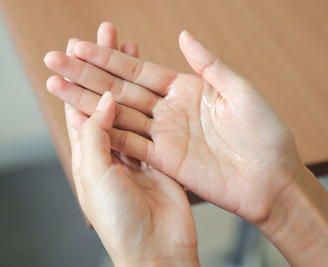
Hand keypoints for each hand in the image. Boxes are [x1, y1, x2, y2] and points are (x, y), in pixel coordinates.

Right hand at [44, 29, 302, 224]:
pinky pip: (129, 144)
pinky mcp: (164, 160)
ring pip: (118, 115)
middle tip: (55, 60)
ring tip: (57, 87)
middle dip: (87, 74)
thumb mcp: (240, 91)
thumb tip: (183, 36)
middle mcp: (170, 110)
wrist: (272, 178)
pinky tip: (82, 121)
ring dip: (87, 102)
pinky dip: (106, 132)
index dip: (109, 57)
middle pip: (121, 89)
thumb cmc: (266, 133)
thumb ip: (208, 65)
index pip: (139, 69)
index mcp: (186, 89)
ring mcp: (164, 135)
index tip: (79, 46)